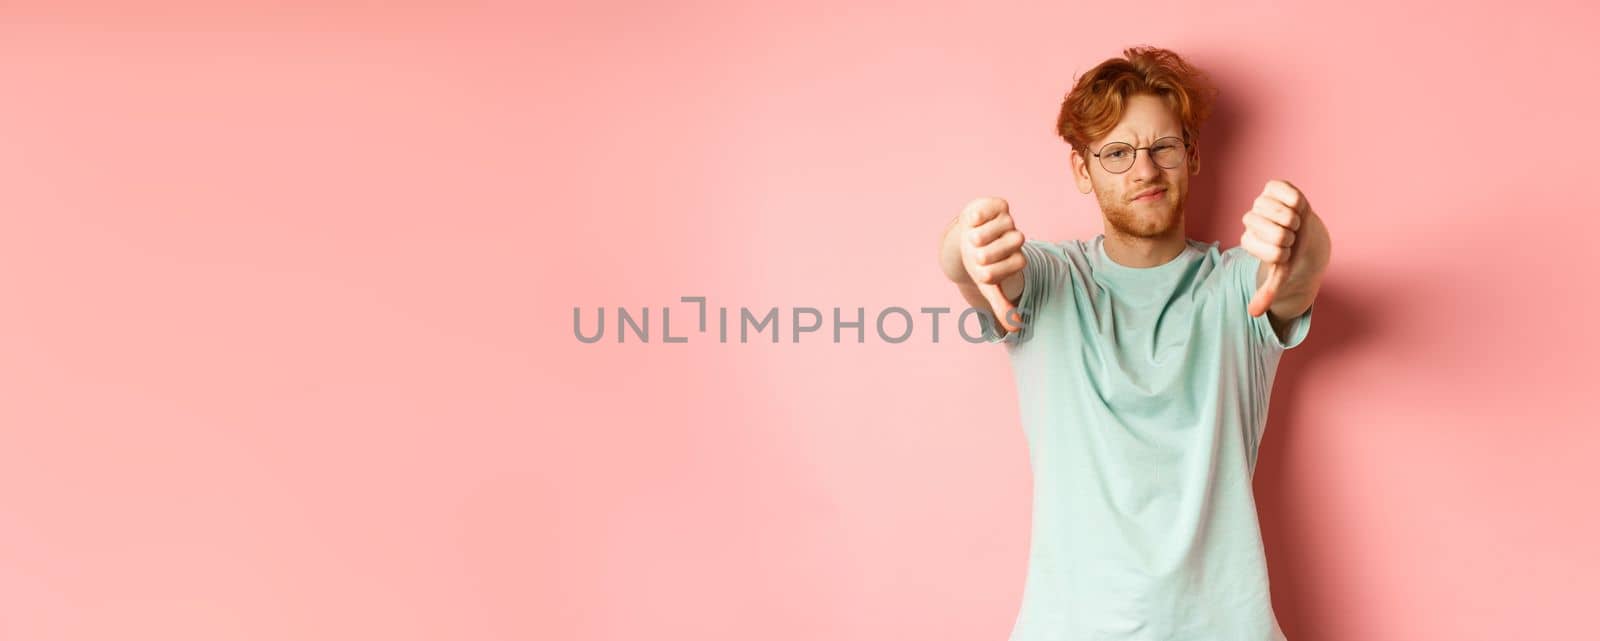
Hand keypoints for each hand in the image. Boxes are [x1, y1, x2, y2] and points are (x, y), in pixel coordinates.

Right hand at [959, 197, 1027, 330]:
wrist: (967, 237)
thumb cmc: (979, 263)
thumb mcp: (988, 286)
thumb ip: (1001, 305)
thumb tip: (1015, 329)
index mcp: (1016, 257)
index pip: (1019, 263)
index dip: (996, 270)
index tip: (981, 273)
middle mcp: (1015, 237)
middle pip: (1015, 242)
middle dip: (990, 251)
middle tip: (975, 254)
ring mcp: (1007, 220)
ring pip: (1005, 224)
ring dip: (983, 234)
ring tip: (972, 238)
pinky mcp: (996, 205)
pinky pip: (994, 206)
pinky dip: (981, 215)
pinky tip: (971, 222)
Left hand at [1238, 179, 1310, 317]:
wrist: (1302, 231)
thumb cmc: (1290, 252)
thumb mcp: (1280, 273)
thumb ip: (1267, 291)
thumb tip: (1253, 313)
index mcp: (1248, 240)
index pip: (1274, 252)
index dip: (1287, 254)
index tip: (1285, 252)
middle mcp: (1249, 219)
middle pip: (1279, 234)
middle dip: (1293, 238)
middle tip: (1291, 236)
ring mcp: (1260, 202)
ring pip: (1285, 215)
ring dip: (1297, 221)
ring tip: (1293, 222)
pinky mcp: (1273, 186)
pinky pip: (1290, 194)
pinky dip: (1299, 203)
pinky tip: (1296, 207)